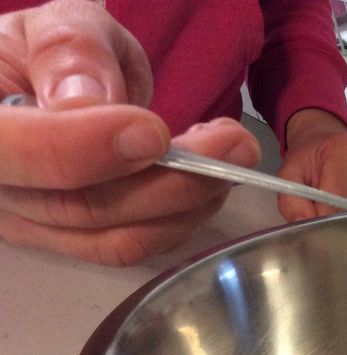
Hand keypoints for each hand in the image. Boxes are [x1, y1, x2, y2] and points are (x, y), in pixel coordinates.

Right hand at [0, 0, 260, 264]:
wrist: (53, 89)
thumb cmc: (53, 56)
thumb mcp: (57, 29)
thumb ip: (70, 55)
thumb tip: (87, 105)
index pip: (11, 153)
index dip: (80, 150)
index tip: (153, 133)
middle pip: (79, 207)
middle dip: (171, 180)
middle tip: (234, 144)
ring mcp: (31, 225)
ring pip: (116, 236)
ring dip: (189, 201)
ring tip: (234, 154)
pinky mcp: (74, 243)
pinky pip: (133, 245)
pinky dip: (183, 216)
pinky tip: (211, 179)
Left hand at [276, 108, 346, 220]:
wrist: (328, 142)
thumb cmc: (311, 162)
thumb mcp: (291, 177)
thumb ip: (291, 203)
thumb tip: (306, 226)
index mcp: (341, 151)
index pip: (339, 200)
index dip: (327, 220)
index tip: (319, 227)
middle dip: (344, 220)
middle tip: (332, 214)